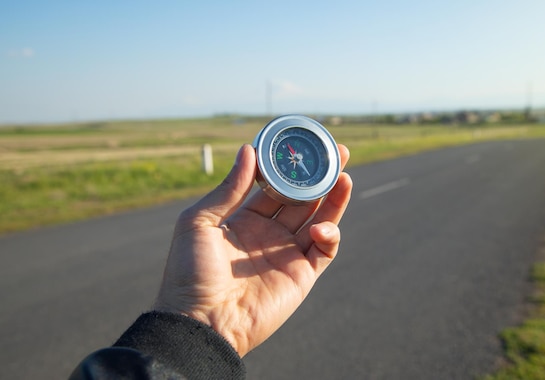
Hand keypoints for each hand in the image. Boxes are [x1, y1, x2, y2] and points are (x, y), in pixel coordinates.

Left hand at [153, 143, 351, 356]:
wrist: (201, 321)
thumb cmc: (190, 272)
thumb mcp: (199, 221)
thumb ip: (229, 189)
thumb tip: (249, 150)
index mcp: (244, 219)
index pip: (274, 186)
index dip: (289, 167)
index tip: (301, 146)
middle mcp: (269, 233)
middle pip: (302, 199)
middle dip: (320, 176)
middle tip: (338, 152)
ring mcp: (287, 253)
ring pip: (319, 219)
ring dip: (334, 199)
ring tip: (344, 176)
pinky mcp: (302, 274)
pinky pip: (325, 249)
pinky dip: (329, 234)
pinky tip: (322, 226)